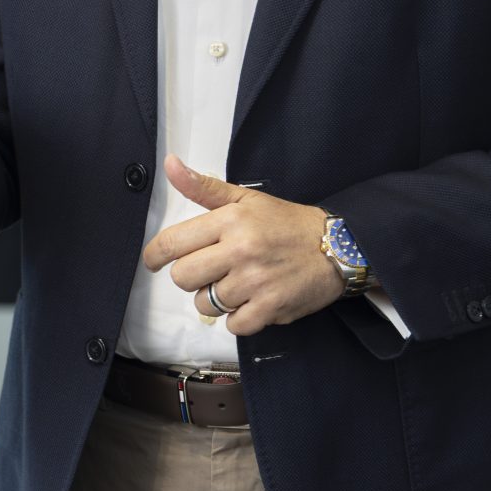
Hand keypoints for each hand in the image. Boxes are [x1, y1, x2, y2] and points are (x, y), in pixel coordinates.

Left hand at [139, 156, 344, 336]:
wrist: (337, 247)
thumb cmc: (286, 222)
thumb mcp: (245, 198)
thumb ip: (203, 187)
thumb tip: (169, 165)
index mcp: (229, 221)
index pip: (172, 243)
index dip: (154, 256)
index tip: (154, 261)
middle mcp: (240, 251)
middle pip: (183, 278)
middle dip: (190, 277)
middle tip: (208, 271)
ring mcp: (256, 282)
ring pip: (205, 304)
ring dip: (214, 298)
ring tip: (235, 284)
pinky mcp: (271, 308)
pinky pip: (233, 325)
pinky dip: (237, 318)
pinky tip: (250, 301)